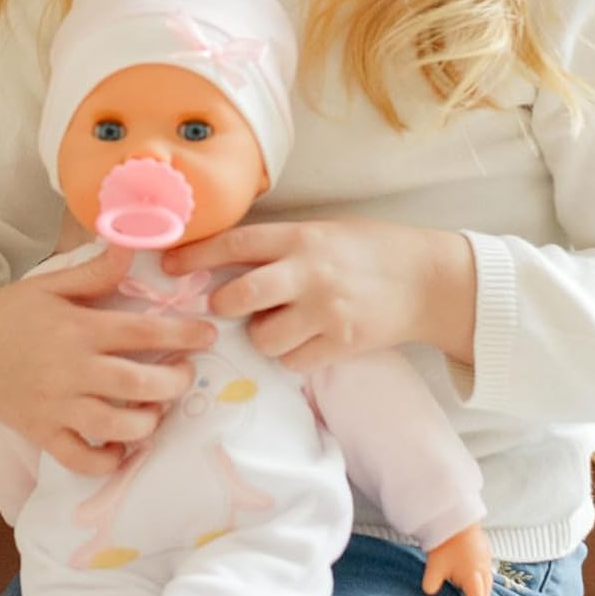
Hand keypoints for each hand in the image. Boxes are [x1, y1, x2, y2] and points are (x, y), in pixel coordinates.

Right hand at [0, 241, 216, 475]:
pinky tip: (122, 447)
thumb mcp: (50, 284)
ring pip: (117, 425)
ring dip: (149, 422)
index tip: (207, 335)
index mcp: (77, 329)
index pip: (142, 333)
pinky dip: (108, 460)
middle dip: (174, 382)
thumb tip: (132, 244)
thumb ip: (96, 271)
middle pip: (139, 385)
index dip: (183, 334)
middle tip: (184, 373)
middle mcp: (70, 370)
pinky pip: (81, 458)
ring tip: (156, 409)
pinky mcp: (41, 433)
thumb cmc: (10, 313)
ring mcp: (55, 406)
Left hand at [161, 219, 474, 372]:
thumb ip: (279, 247)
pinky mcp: (342, 344)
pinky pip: (293, 362)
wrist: (426, 279)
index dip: (195, 257)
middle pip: (240, 296)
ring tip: (280, 325)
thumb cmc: (367, 251)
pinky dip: (291, 356)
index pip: (235, 244)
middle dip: (223, 305)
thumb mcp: (322, 233)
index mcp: (301, 238)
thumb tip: (220, 264)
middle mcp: (310, 273)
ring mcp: (327, 312)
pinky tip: (306, 341)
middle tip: (226, 306)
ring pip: (263, 338)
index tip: (168, 266)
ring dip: (262, 336)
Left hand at [421, 524, 493, 595]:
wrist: (454, 517)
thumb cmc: (445, 543)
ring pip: (489, 579)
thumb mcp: (434, 567)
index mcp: (473, 577)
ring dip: (484, 588)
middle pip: (486, 591)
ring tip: (478, 594)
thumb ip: (432, 584)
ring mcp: (486, 558)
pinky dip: (484, 576)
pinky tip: (477, 574)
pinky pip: (487, 567)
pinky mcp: (486, 548)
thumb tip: (430, 592)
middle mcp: (483, 569)